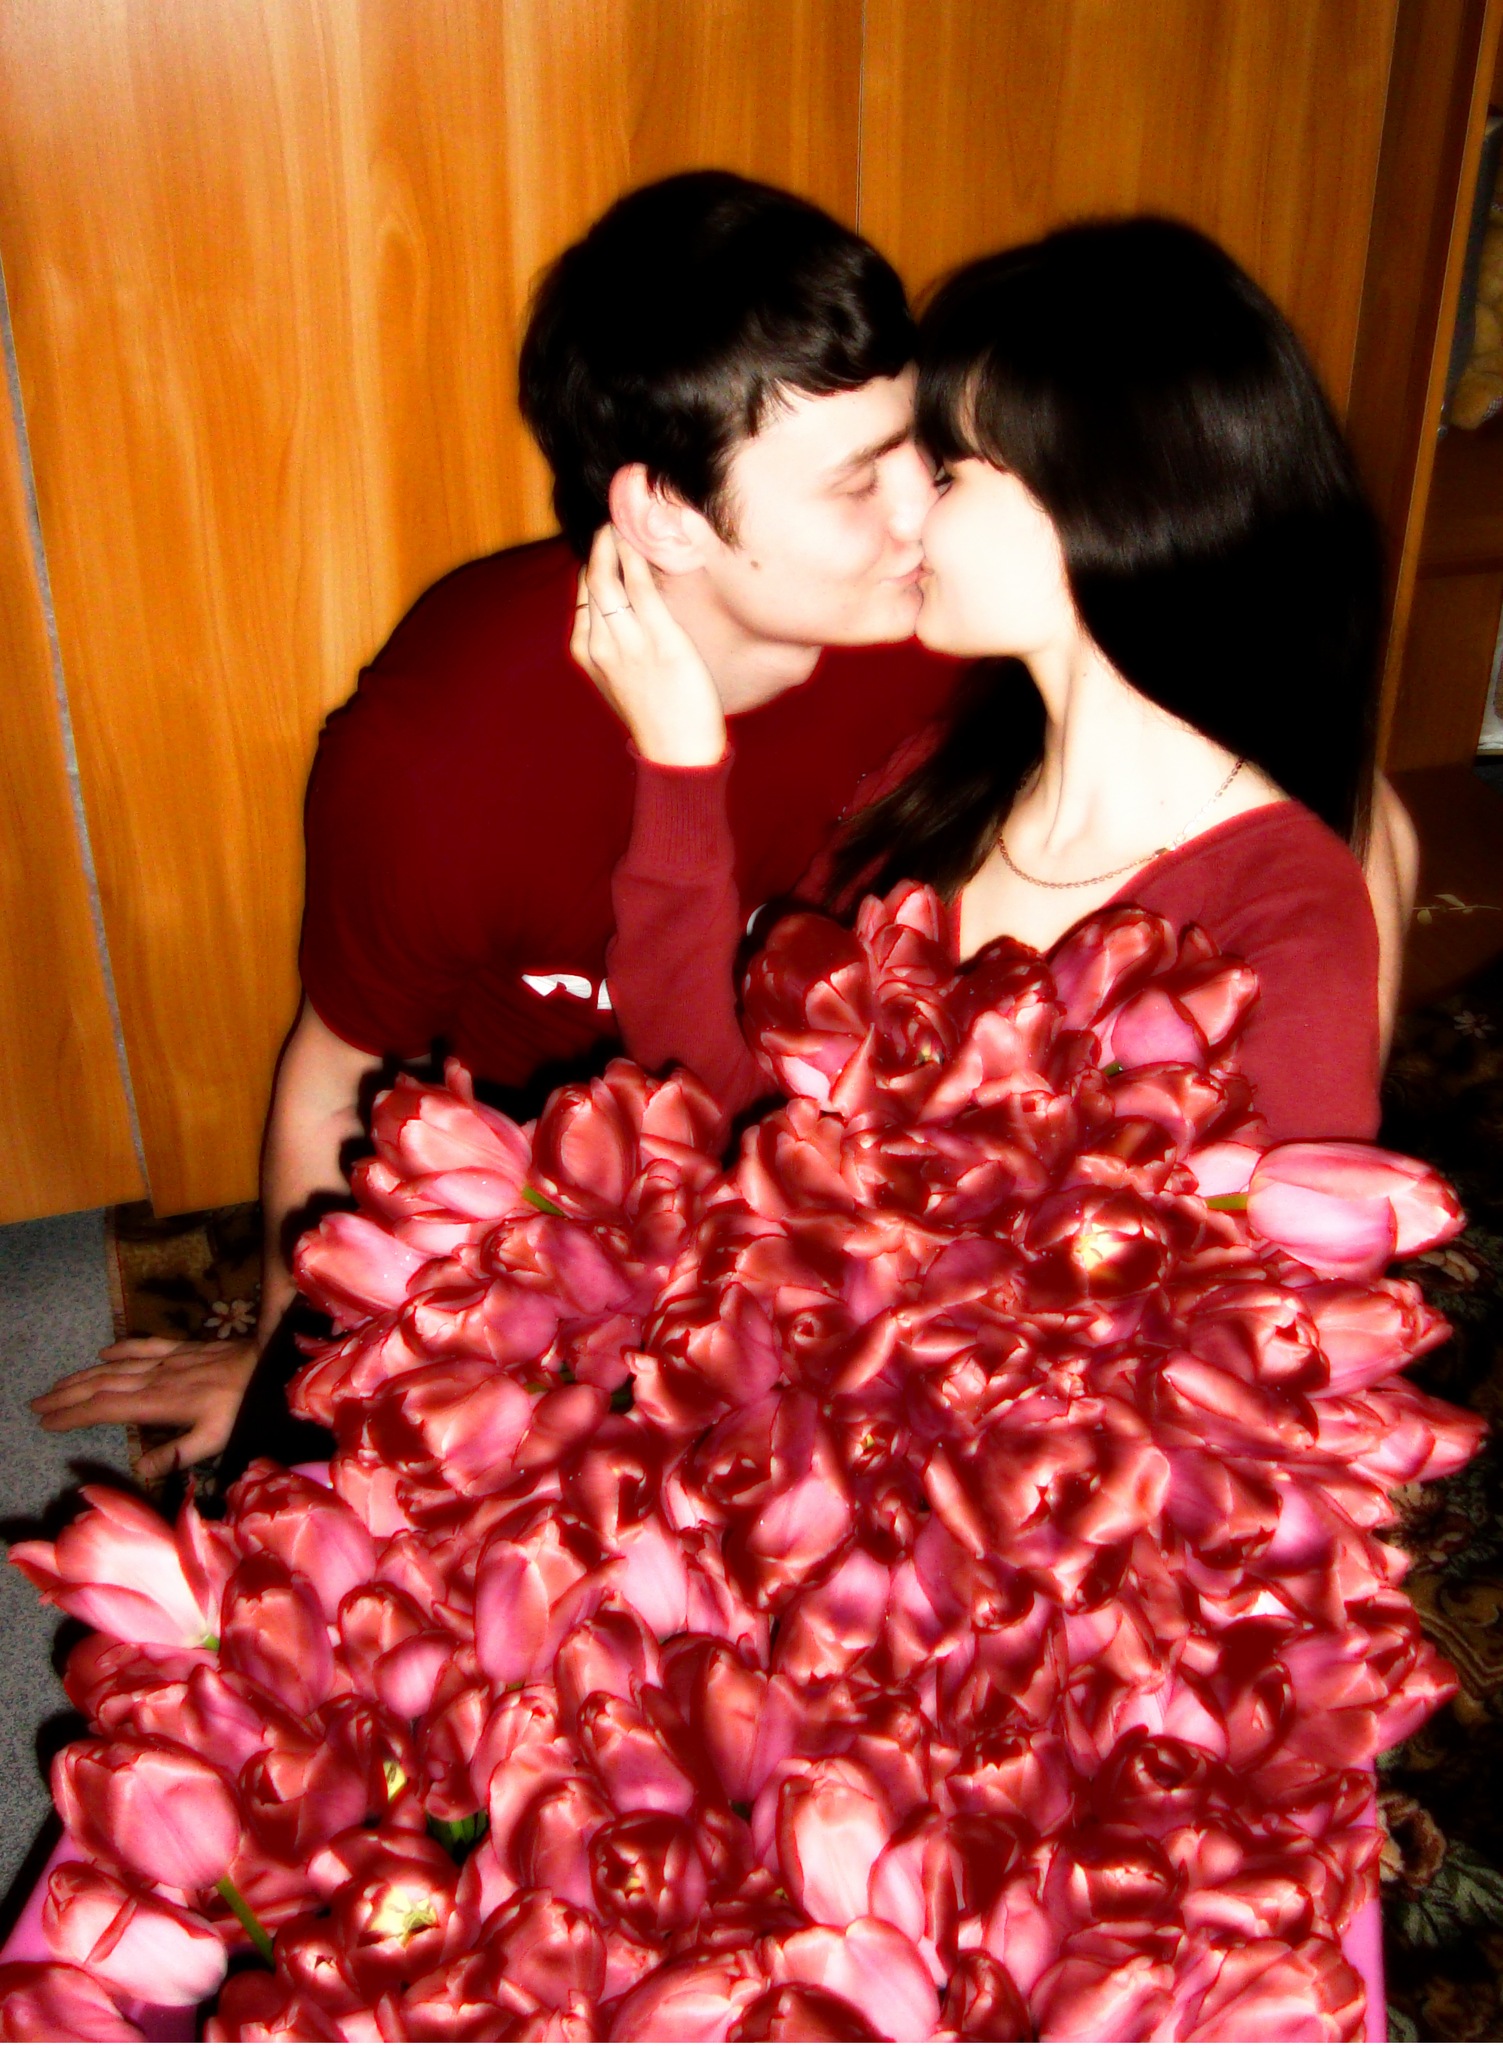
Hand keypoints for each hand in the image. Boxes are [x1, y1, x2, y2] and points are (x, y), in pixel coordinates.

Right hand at [30, 1335, 257, 1480]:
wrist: (273, 1366)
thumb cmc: (246, 1408)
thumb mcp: (216, 1439)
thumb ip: (176, 1454)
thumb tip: (138, 1468)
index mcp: (162, 1402)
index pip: (107, 1408)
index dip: (73, 1414)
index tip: (46, 1421)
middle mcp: (159, 1378)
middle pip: (102, 1385)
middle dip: (66, 1395)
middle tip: (36, 1403)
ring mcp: (171, 1361)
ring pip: (117, 1367)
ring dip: (84, 1375)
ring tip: (56, 1385)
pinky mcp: (186, 1349)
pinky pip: (147, 1346)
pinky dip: (122, 1349)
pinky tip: (104, 1352)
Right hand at [570, 527, 726, 766]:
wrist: (677, 752)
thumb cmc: (658, 715)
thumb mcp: (623, 679)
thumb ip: (619, 645)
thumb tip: (628, 614)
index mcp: (587, 652)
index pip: (583, 594)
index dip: (593, 563)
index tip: (606, 540)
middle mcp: (600, 644)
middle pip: (592, 580)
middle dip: (600, 544)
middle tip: (614, 518)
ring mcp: (627, 642)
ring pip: (609, 578)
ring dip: (616, 543)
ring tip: (628, 519)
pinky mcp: (659, 640)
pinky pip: (641, 587)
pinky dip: (637, 558)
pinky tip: (642, 540)